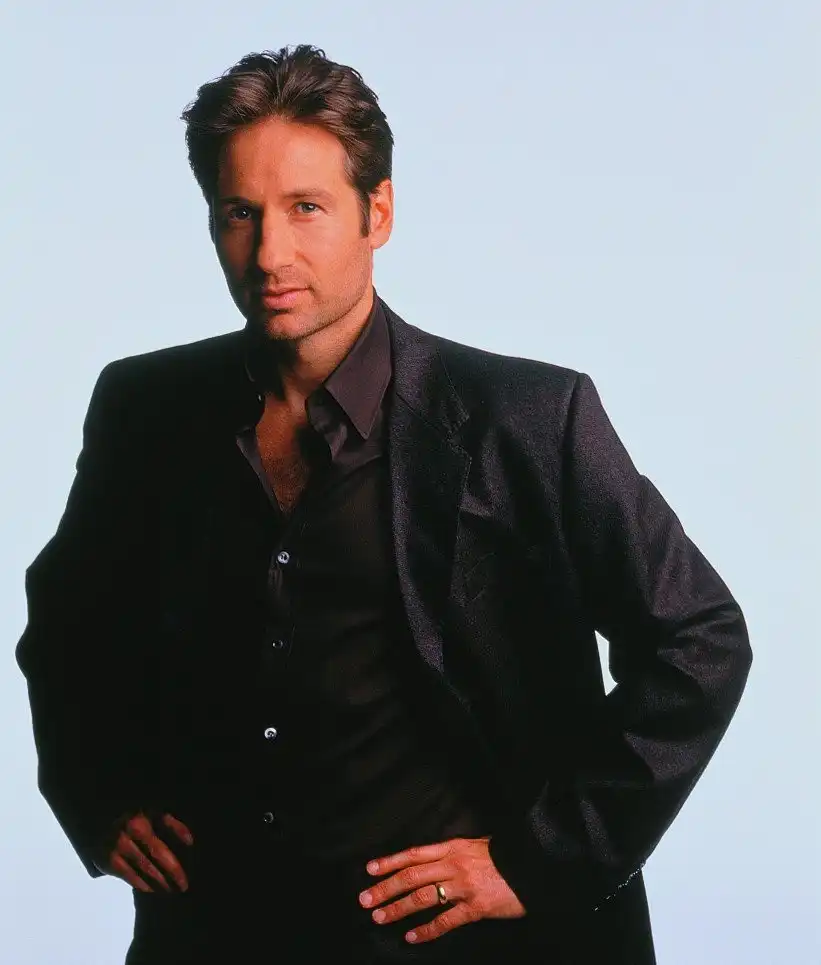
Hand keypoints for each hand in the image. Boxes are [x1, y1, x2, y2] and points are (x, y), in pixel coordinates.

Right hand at [96, 811, 193, 892]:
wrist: (100, 828)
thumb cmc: (135, 823)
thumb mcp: (152, 816)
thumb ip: (171, 824)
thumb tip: (190, 842)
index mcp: (146, 815)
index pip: (169, 826)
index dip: (181, 838)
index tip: (192, 851)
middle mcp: (132, 828)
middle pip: (159, 853)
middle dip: (174, 871)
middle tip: (185, 884)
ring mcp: (120, 845)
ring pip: (146, 868)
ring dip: (161, 882)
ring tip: (172, 890)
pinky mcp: (110, 861)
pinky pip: (131, 877)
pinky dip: (144, 885)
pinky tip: (154, 890)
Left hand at [359, 836, 524, 944]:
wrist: (532, 867)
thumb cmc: (505, 856)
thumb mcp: (475, 845)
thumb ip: (452, 854)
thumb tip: (430, 862)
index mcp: (452, 847)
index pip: (414, 854)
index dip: (390, 862)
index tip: (370, 870)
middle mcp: (453, 865)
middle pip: (412, 877)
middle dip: (386, 888)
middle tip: (365, 900)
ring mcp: (463, 887)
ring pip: (422, 898)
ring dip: (398, 909)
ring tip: (380, 917)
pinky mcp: (475, 908)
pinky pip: (445, 921)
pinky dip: (427, 930)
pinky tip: (412, 937)